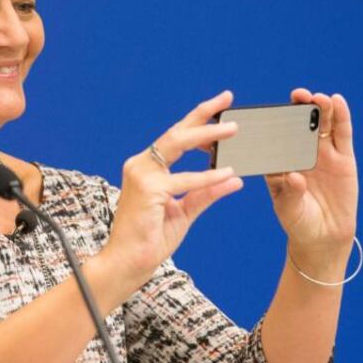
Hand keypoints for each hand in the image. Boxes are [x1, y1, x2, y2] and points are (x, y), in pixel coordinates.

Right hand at [107, 91, 243, 285]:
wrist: (128, 263)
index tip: (220, 107)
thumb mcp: (185, 212)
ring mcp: (142, 175)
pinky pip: (184, 180)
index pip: (175, 137)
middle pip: (176, 132)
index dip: (197, 120)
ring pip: (178, 145)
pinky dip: (207, 176)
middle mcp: (141, 165)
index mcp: (147, 168)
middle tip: (227, 100)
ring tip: (233, 129)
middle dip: (203, 114)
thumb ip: (206, 193)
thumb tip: (235, 180)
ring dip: (207, 135)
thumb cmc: (151, 239)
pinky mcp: (148, 190)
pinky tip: (228, 173)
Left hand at [265, 90, 358, 274]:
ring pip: (322, 124)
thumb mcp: (289, 208)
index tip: (271, 109)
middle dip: (300, 107)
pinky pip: (343, 133)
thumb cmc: (298, 221)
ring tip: (319, 98)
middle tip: (298, 95)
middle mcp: (301, 151)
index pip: (277, 135)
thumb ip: (291, 192)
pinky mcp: (344, 157)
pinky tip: (338, 101)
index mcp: (282, 160)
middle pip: (301, 123)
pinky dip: (341, 116)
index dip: (276, 119)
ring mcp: (323, 153)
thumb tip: (294, 176)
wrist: (323, 236)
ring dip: (321, 108)